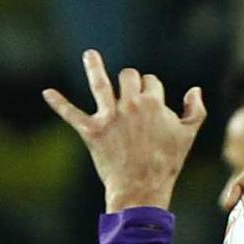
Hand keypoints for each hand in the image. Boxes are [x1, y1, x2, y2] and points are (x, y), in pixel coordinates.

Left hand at [43, 51, 204, 213]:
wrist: (144, 189)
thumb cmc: (167, 163)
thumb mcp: (188, 136)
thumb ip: (196, 111)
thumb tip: (195, 90)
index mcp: (154, 104)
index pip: (151, 82)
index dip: (151, 90)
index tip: (152, 102)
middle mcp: (130, 105)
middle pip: (128, 76)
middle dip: (129, 81)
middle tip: (128, 90)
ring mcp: (109, 117)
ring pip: (99, 83)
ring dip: (93, 66)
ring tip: (90, 55)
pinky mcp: (92, 131)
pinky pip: (71, 113)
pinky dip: (59, 103)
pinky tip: (47, 93)